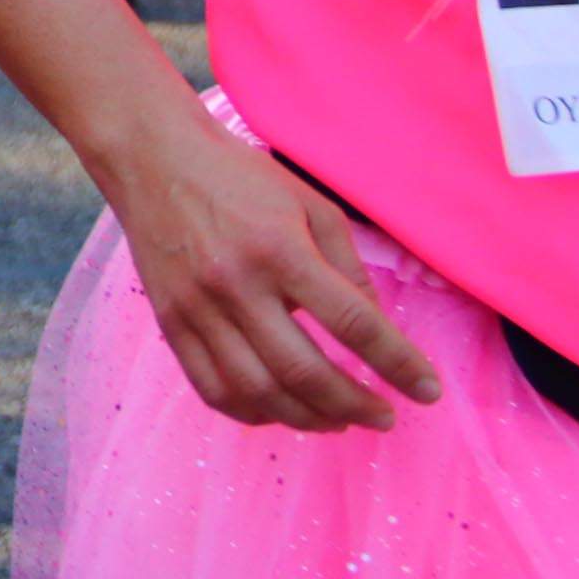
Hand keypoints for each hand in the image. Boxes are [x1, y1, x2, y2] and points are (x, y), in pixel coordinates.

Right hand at [95, 113, 442, 432]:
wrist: (150, 158)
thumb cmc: (238, 176)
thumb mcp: (309, 205)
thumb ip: (346, 267)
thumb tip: (373, 326)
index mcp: (280, 250)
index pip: (353, 323)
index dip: (398, 364)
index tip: (428, 392)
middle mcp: (237, 286)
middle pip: (306, 372)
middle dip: (356, 405)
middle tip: (384, 416)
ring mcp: (198, 309)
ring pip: (259, 392)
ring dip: (309, 419)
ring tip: (339, 420)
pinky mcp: (170, 323)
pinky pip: (212, 389)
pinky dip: (253, 413)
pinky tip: (281, 412)